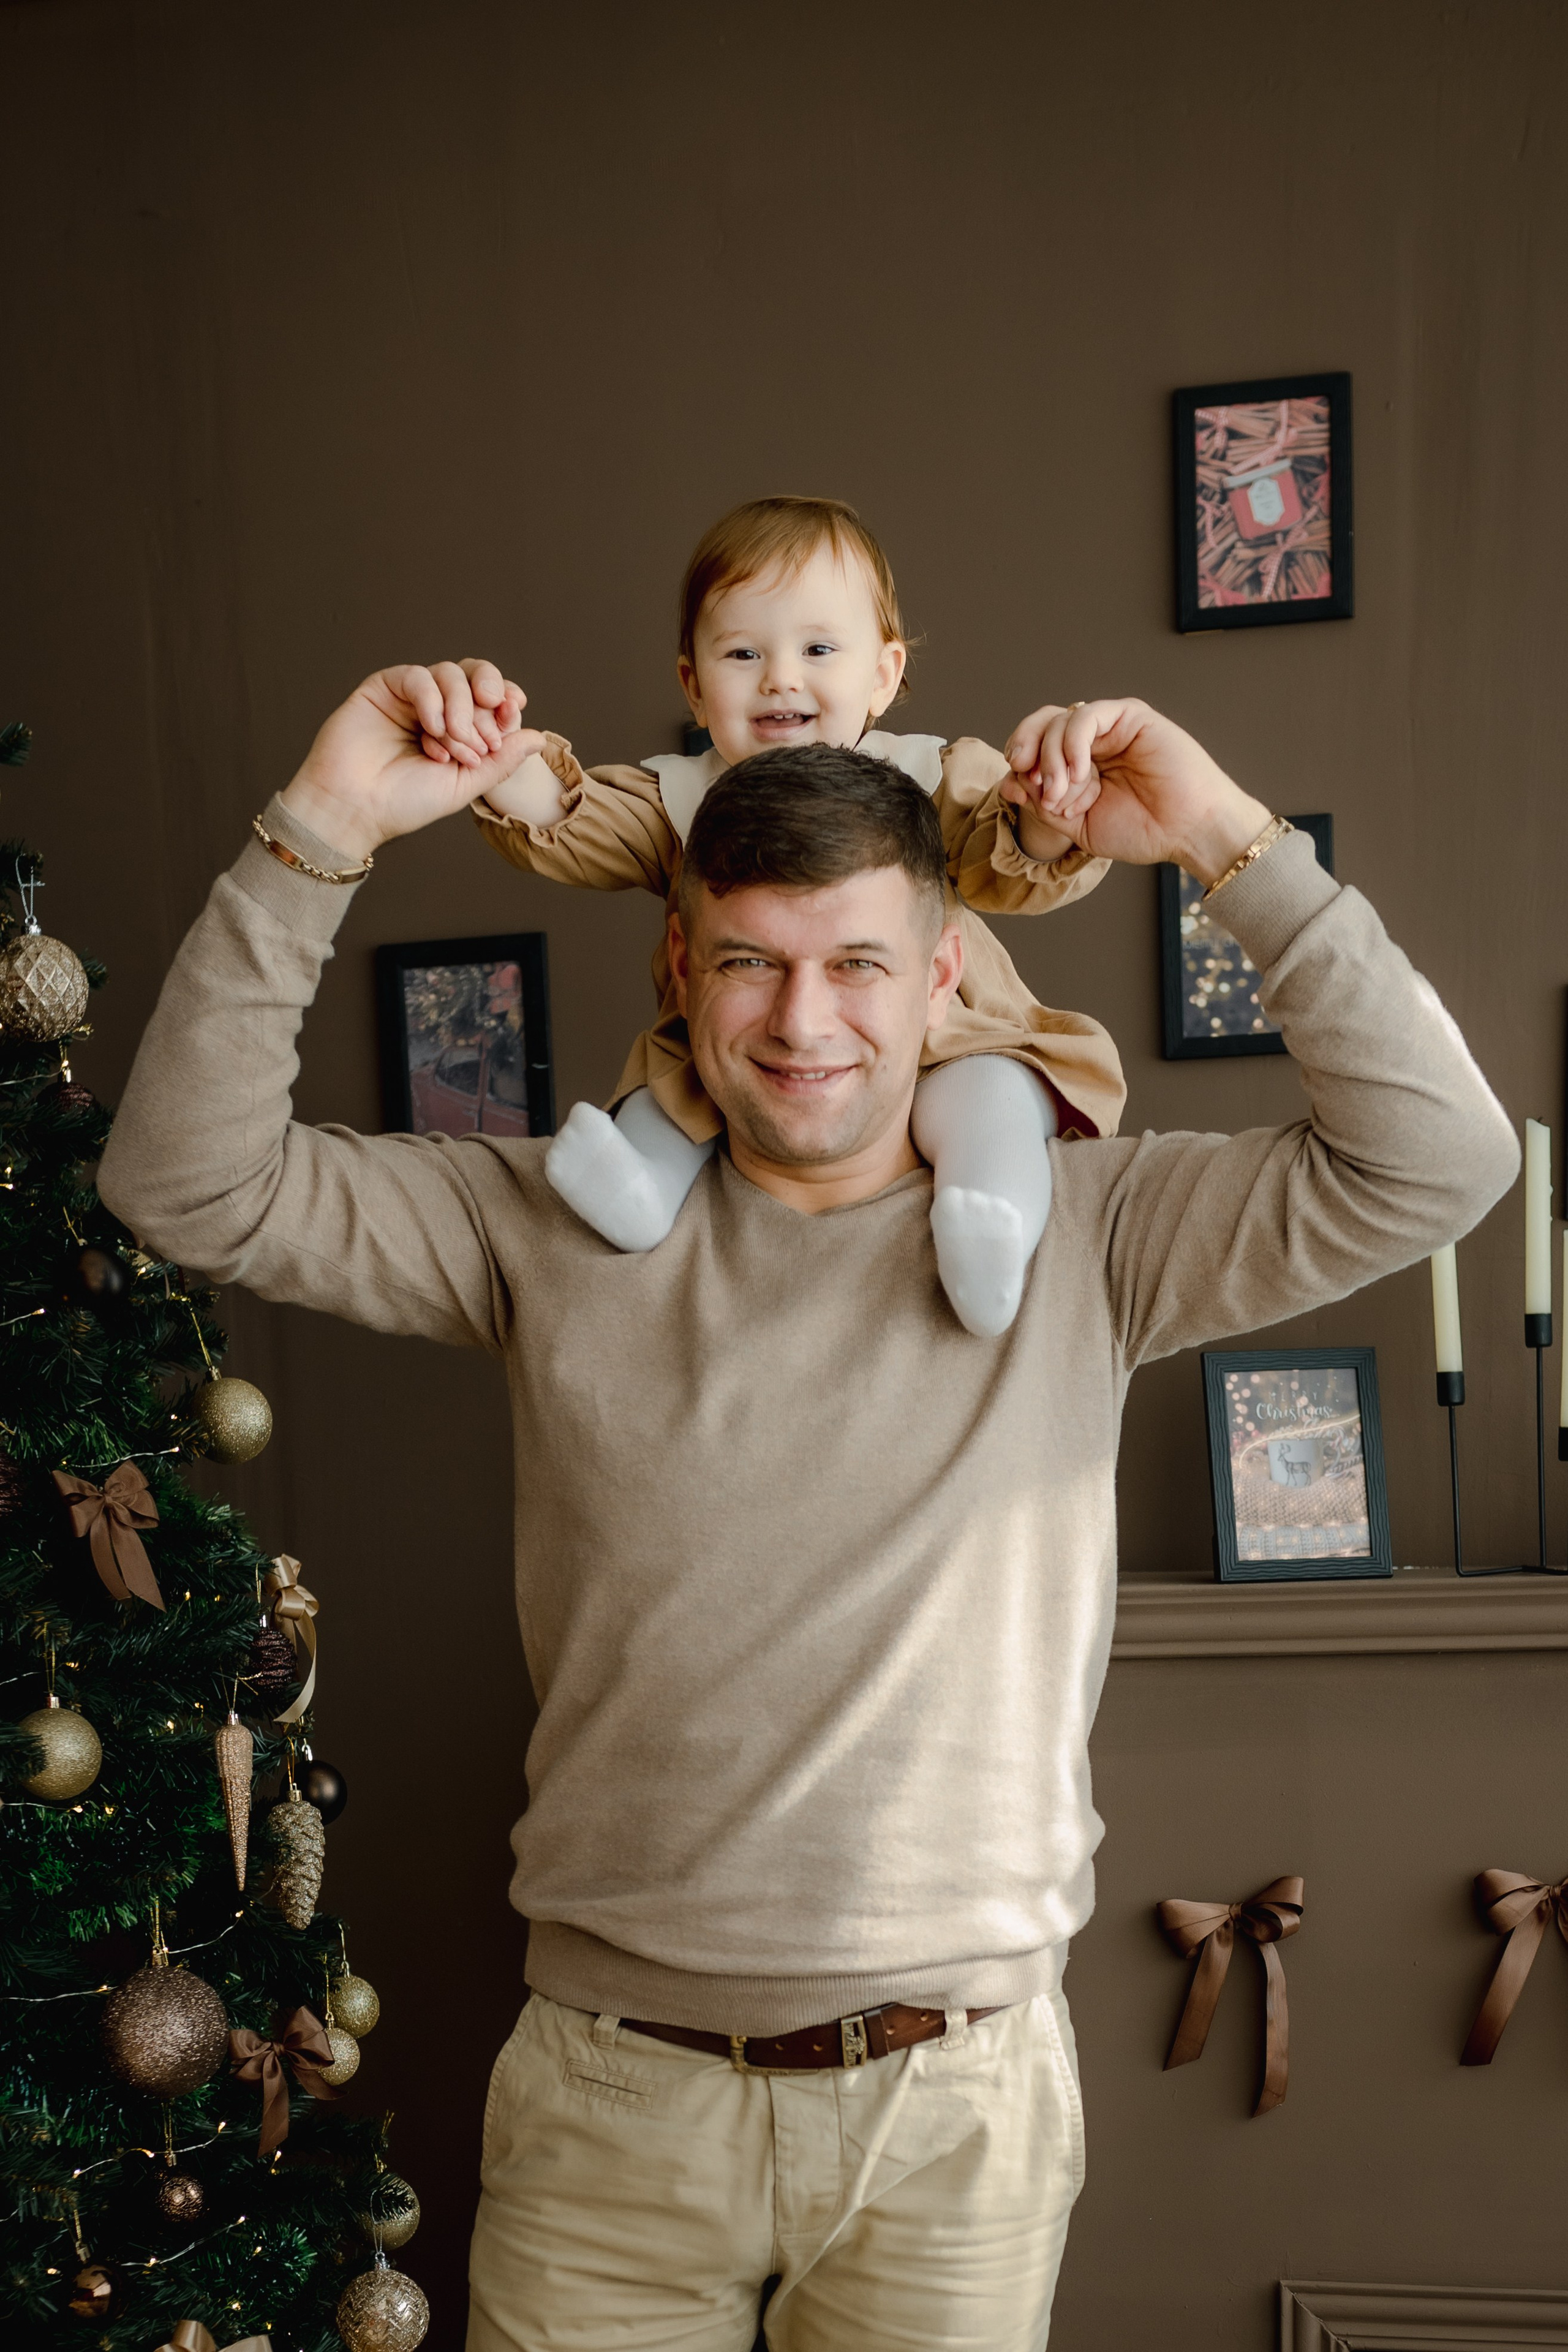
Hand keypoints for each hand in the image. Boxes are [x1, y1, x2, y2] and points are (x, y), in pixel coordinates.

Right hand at [280, 660, 545, 860]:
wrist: (356, 809)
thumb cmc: (405, 803)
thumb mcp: (464, 785)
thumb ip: (500, 761)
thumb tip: (537, 737)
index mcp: (459, 730)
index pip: (492, 699)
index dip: (507, 699)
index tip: (513, 711)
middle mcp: (437, 709)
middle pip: (474, 676)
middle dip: (489, 697)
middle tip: (488, 731)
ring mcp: (410, 698)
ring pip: (449, 674)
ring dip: (460, 708)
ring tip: (454, 743)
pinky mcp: (383, 689)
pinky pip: (418, 676)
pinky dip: (432, 700)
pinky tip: (431, 729)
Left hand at [1003, 699, 1272, 883]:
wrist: (1187, 831)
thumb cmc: (1142, 830)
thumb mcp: (1078, 825)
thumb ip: (1044, 804)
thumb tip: (1010, 781)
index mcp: (1078, 766)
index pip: (1034, 749)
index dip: (1019, 764)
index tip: (1017, 790)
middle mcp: (1092, 743)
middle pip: (1041, 726)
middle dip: (1025, 749)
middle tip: (1025, 777)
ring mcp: (1111, 728)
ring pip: (1060, 721)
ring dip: (1051, 757)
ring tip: (1062, 791)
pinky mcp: (1130, 716)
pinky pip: (1086, 716)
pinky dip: (1072, 742)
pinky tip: (1079, 772)